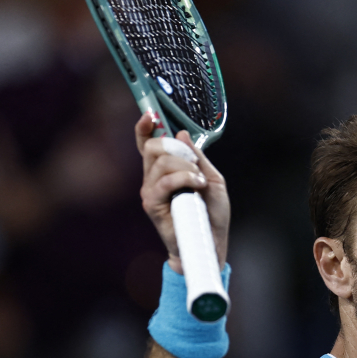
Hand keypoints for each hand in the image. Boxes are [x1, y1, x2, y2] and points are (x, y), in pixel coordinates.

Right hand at [135, 112, 229, 273]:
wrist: (211, 242)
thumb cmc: (211, 213)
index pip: (147, 144)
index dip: (144, 128)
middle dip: (177, 149)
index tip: (150, 115)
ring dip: (187, 167)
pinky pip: (165, 181)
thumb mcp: (211, 178)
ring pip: (162, 162)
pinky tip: (197, 186)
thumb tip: (181, 134)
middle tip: (195, 165)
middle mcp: (153, 179)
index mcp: (164, 171)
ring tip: (199, 182)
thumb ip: (197, 157)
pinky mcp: (152, 204)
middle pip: (153, 147)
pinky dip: (185, 178)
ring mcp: (151, 191)